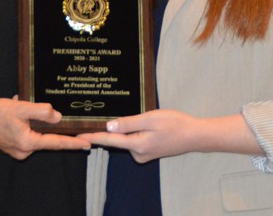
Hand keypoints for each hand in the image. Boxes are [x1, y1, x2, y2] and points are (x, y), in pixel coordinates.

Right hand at [0, 96, 90, 159]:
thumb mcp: (20, 108)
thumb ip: (41, 112)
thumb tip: (58, 117)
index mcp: (28, 142)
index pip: (56, 142)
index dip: (73, 143)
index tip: (88, 143)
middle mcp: (24, 150)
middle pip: (46, 138)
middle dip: (48, 123)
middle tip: (44, 111)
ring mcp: (18, 150)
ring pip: (35, 134)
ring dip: (33, 120)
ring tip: (21, 104)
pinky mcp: (13, 146)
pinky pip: (26, 134)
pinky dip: (26, 122)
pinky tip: (17, 109)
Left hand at [77, 109, 199, 162]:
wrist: (195, 136)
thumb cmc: (175, 124)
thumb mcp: (150, 118)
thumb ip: (129, 123)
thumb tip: (109, 127)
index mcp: (137, 145)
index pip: (110, 141)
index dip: (93, 137)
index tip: (78, 137)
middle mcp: (138, 153)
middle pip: (118, 140)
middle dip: (110, 130)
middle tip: (105, 117)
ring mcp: (144, 155)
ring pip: (128, 139)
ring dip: (128, 129)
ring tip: (142, 118)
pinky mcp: (149, 152)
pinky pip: (135, 141)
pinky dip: (136, 132)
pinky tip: (147, 125)